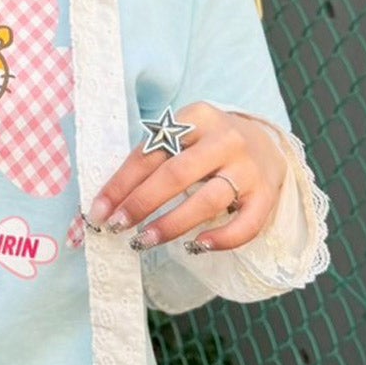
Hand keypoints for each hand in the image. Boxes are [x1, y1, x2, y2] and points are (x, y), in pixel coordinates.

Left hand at [88, 102, 287, 251]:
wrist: (266, 143)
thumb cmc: (208, 144)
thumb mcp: (182, 136)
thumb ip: (152, 158)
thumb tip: (109, 200)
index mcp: (197, 117)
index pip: (151, 152)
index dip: (121, 183)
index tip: (99, 210)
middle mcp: (225, 139)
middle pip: (176, 174)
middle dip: (141, 203)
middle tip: (116, 226)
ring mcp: (248, 168)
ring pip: (207, 200)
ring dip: (171, 224)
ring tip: (144, 241)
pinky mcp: (266, 195)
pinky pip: (246, 224)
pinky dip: (221, 239)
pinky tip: (195, 247)